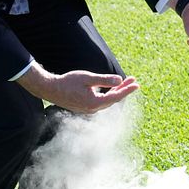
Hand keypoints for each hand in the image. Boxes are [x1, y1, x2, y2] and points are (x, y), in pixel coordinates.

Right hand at [15, 63, 138, 113]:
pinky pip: (101, 102)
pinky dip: (108, 95)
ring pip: (107, 101)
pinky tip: (110, 89)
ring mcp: (89, 110)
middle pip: (113, 99)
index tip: (137, 84)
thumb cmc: (68, 82)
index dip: (127, 90)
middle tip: (134, 81)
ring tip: (124, 82)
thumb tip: (120, 80)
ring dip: (116, 92)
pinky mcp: (84, 108)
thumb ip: (104, 80)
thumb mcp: (88, 78)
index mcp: (95, 103)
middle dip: (124, 90)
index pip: (116, 97)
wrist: (50, 89)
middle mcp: (93, 109)